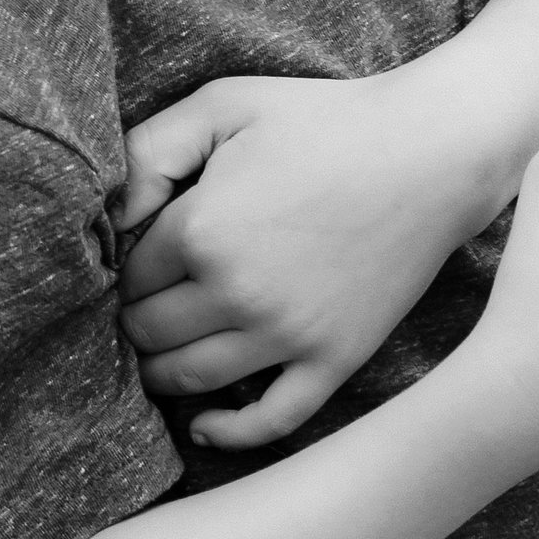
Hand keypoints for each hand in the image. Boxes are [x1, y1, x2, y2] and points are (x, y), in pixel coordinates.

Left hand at [118, 70, 492, 450]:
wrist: (429, 152)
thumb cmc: (322, 119)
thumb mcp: (223, 106)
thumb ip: (146, 151)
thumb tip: (108, 217)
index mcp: (203, 231)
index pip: (129, 276)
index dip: (123, 268)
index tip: (136, 260)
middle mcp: (239, 293)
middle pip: (149, 332)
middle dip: (134, 320)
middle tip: (139, 306)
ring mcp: (288, 335)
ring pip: (191, 379)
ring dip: (159, 372)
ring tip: (154, 354)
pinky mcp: (334, 360)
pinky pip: (270, 420)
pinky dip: (228, 433)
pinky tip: (202, 425)